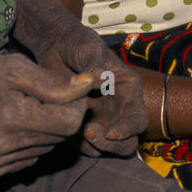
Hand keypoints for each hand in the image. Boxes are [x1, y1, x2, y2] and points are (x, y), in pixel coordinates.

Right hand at [0, 50, 93, 180]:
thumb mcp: (17, 68)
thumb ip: (55, 83)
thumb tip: (89, 86)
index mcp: (11, 118)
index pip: (69, 125)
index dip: (76, 108)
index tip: (70, 93)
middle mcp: (2, 147)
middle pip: (58, 138)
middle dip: (58, 117)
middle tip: (38, 98)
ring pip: (44, 149)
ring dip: (42, 131)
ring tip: (19, 110)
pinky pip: (27, 160)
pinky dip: (27, 144)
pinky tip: (7, 127)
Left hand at [35, 24, 148, 156]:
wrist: (53, 47)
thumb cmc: (76, 43)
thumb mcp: (87, 48)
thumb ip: (94, 64)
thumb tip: (101, 80)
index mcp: (128, 89)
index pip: (138, 117)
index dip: (128, 128)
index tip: (111, 133)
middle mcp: (118, 108)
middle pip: (127, 140)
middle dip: (112, 144)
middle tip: (89, 133)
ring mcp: (101, 120)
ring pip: (107, 148)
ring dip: (94, 146)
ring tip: (76, 132)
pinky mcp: (81, 127)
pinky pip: (84, 146)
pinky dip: (76, 145)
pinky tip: (63, 130)